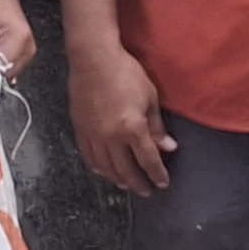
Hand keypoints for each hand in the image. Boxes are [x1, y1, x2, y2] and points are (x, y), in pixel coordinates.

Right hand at [67, 31, 177, 197]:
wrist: (93, 58)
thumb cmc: (125, 72)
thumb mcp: (149, 97)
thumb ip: (157, 126)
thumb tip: (168, 147)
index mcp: (132, 128)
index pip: (148, 160)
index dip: (157, 174)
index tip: (162, 183)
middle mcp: (111, 137)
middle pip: (126, 170)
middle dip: (138, 183)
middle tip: (146, 191)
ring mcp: (93, 135)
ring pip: (106, 167)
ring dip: (118, 179)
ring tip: (126, 184)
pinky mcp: (80, 129)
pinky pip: (89, 156)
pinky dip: (98, 167)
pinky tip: (104, 171)